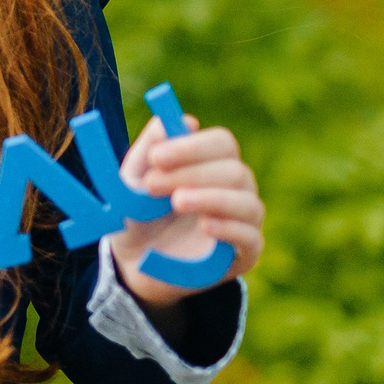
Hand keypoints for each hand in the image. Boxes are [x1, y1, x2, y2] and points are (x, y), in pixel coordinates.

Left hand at [110, 112, 264, 304]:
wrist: (134, 263)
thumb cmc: (138, 214)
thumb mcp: (132, 181)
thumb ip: (150, 149)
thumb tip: (184, 120)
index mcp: (213, 164)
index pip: (222, 144)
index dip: (191, 147)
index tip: (157, 157)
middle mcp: (236, 188)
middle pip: (233, 170)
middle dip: (192, 173)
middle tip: (153, 185)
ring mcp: (244, 221)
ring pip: (246, 201)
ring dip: (211, 198)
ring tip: (177, 202)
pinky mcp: (246, 254)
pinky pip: (251, 237)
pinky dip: (229, 228)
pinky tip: (205, 225)